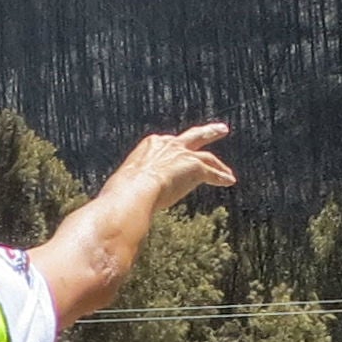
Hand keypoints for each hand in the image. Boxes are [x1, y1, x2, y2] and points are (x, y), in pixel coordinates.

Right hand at [99, 122, 235, 217]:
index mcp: (149, 146)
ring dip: (220, 163)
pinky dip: (221, 177)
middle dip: (207, 133)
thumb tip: (112, 212)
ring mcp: (182, 154)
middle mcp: (167, 144)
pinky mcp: (194, 166)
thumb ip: (125, 194)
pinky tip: (229, 182)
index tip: (180, 157)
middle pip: (191, 137)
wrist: (134, 191)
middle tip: (221, 130)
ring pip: (206, 155)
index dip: (175, 154)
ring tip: (228, 171)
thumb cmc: (121, 193)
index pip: (167, 146)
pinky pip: (212, 173)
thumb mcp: (123, 188)